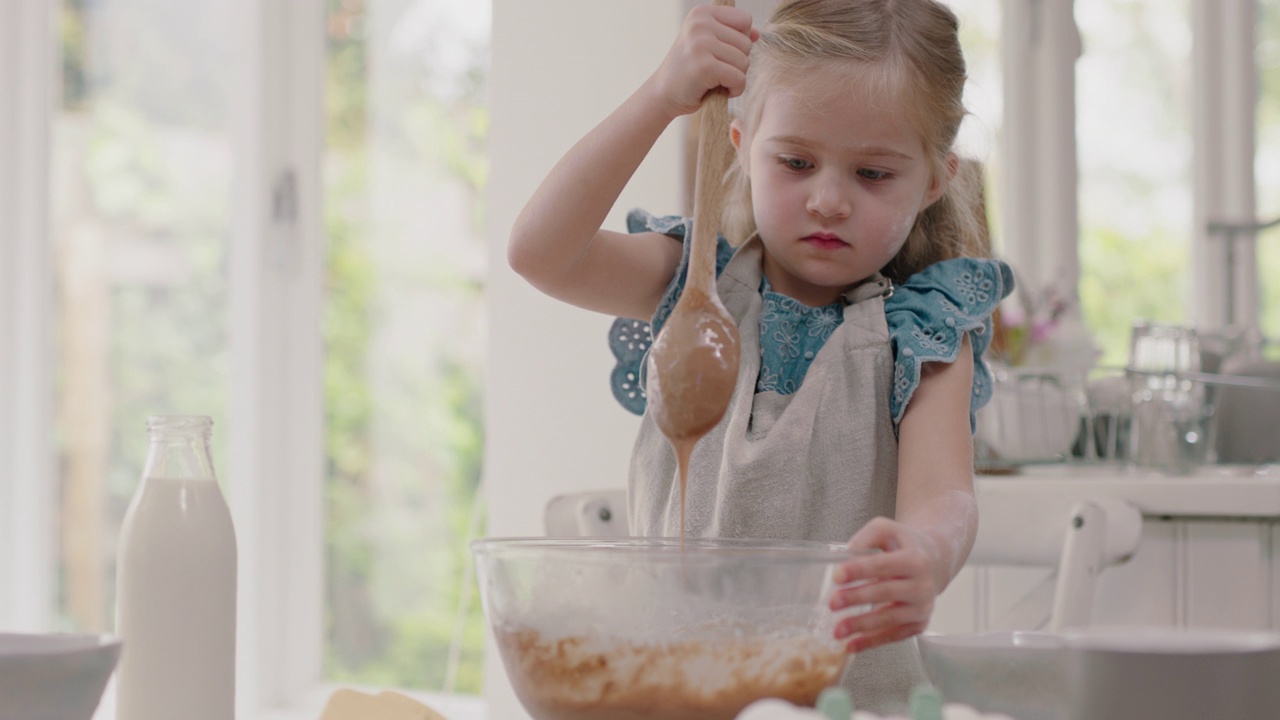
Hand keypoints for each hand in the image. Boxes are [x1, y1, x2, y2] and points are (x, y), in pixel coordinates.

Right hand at [648, 4, 757, 119]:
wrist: (663, 94)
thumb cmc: (689, 70)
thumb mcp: (708, 44)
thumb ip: (732, 35)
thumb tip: (757, 33)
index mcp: (702, 13)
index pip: (745, 21)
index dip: (739, 41)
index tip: (720, 53)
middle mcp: (700, 24)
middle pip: (746, 43)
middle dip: (737, 62)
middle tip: (716, 71)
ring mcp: (701, 44)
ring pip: (744, 61)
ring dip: (736, 77)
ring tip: (716, 80)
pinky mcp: (705, 66)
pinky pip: (739, 78)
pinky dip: (734, 89)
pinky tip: (719, 90)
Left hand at [828, 517, 941, 652]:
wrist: (935, 562)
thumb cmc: (904, 545)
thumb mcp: (887, 530)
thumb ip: (867, 537)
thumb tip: (846, 555)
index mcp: (914, 559)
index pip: (883, 565)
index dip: (859, 570)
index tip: (836, 576)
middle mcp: (922, 585)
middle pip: (885, 593)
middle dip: (856, 598)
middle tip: (832, 603)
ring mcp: (922, 607)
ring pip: (889, 619)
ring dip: (861, 626)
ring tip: (837, 630)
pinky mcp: (918, 624)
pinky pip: (893, 636)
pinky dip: (871, 642)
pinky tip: (851, 645)